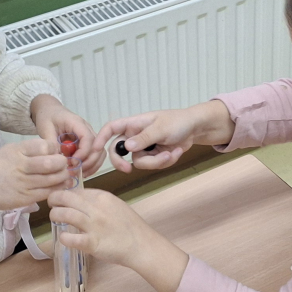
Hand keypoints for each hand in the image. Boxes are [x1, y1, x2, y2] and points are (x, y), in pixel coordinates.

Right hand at [0, 139, 69, 214]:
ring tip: (65, 176)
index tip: (57, 152)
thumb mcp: (8, 151)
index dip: (56, 149)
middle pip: (52, 163)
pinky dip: (57, 189)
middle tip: (65, 165)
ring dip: (63, 177)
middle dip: (63, 164)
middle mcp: (21, 165)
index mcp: (17, 150)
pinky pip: (47, 193)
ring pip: (52, 179)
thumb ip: (28, 151)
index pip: (45, 146)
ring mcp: (23, 183)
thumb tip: (53, 151)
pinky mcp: (24, 198)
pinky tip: (61, 187)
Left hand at [31, 95, 103, 173]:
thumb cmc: (47, 117)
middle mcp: (87, 129)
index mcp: (77, 123)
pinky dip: (90, 166)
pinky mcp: (87, 144)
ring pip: (99, 153)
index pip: (88, 138)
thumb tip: (58, 161)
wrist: (49, 110)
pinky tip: (80, 172)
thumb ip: (51, 143)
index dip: (83, 153)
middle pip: (97, 147)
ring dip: (91, 166)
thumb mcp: (45, 128)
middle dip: (89, 162)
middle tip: (75, 171)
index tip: (73, 163)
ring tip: (78, 174)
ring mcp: (89, 136)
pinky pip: (94, 156)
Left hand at [47, 187, 188, 291]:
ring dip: (55, 215)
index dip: (64, 192)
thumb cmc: (130, 226)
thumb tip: (79, 201)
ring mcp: (94, 226)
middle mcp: (96, 208)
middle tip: (51, 205)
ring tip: (54, 218)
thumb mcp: (116, 205)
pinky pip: (71, 238)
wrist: (142, 245)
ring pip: (65, 214)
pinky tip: (63, 237)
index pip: (76, 190)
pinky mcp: (92, 243)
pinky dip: (63, 237)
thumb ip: (98, 202)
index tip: (59, 197)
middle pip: (66, 198)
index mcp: (103, 197)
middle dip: (54, 199)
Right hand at [92, 100, 234, 173]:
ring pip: (139, 162)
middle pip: (118, 152)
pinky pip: (153, 165)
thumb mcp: (162, 128)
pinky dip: (166, 161)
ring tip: (173, 152)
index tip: (95, 149)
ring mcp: (144, 147)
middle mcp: (136, 136)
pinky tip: (177, 151)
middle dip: (122, 162)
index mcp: (134, 124)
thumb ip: (144, 138)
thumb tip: (126, 147)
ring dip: (157, 161)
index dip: (101, 137)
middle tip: (127, 170)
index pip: (111, 128)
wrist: (195, 129)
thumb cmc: (178, 121)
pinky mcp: (154, 156)